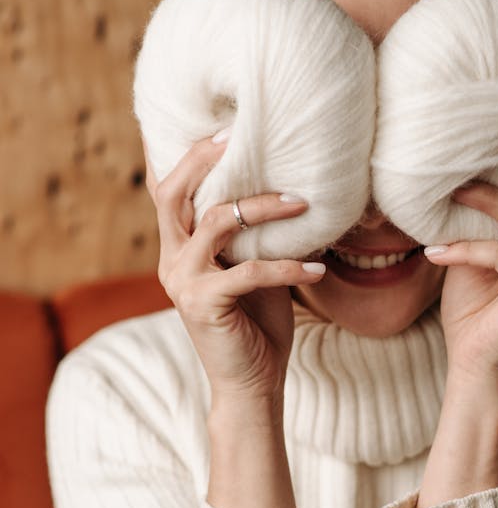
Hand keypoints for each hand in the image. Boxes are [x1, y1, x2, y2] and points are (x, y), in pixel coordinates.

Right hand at [149, 133, 325, 403]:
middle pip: (174, 192)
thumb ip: (253, 235)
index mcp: (178, 247)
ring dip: (263, 206)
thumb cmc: (258, 324)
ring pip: (216, 221)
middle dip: (207, 158)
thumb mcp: (254, 269)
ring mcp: (183, 282)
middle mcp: (171, 260)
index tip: (219, 123)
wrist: (251, 384)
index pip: (167, 189)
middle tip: (242, 136)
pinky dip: (288, 265)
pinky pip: (249, 271)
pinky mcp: (204, 305)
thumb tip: (290, 187)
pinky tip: (320, 266)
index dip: (184, 153)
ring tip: (303, 202)